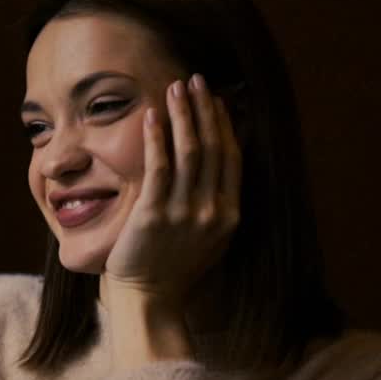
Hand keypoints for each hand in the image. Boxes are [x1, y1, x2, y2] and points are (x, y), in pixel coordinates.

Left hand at [102, 74, 240, 309]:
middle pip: (213, 147)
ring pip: (189, 152)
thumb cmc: (174, 268)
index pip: (231, 157)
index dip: (223, 124)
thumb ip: (216, 205)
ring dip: (183, 115)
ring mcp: (184, 212)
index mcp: (229, 214)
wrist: (149, 298)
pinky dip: (157, 138)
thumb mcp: (209, 238)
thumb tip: (218, 170)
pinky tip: (152, 116)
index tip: (214, 98)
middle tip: (194, 80)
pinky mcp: (154, 214)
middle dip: (204, 109)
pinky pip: (158, 168)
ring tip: (175, 88)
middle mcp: (213, 210)